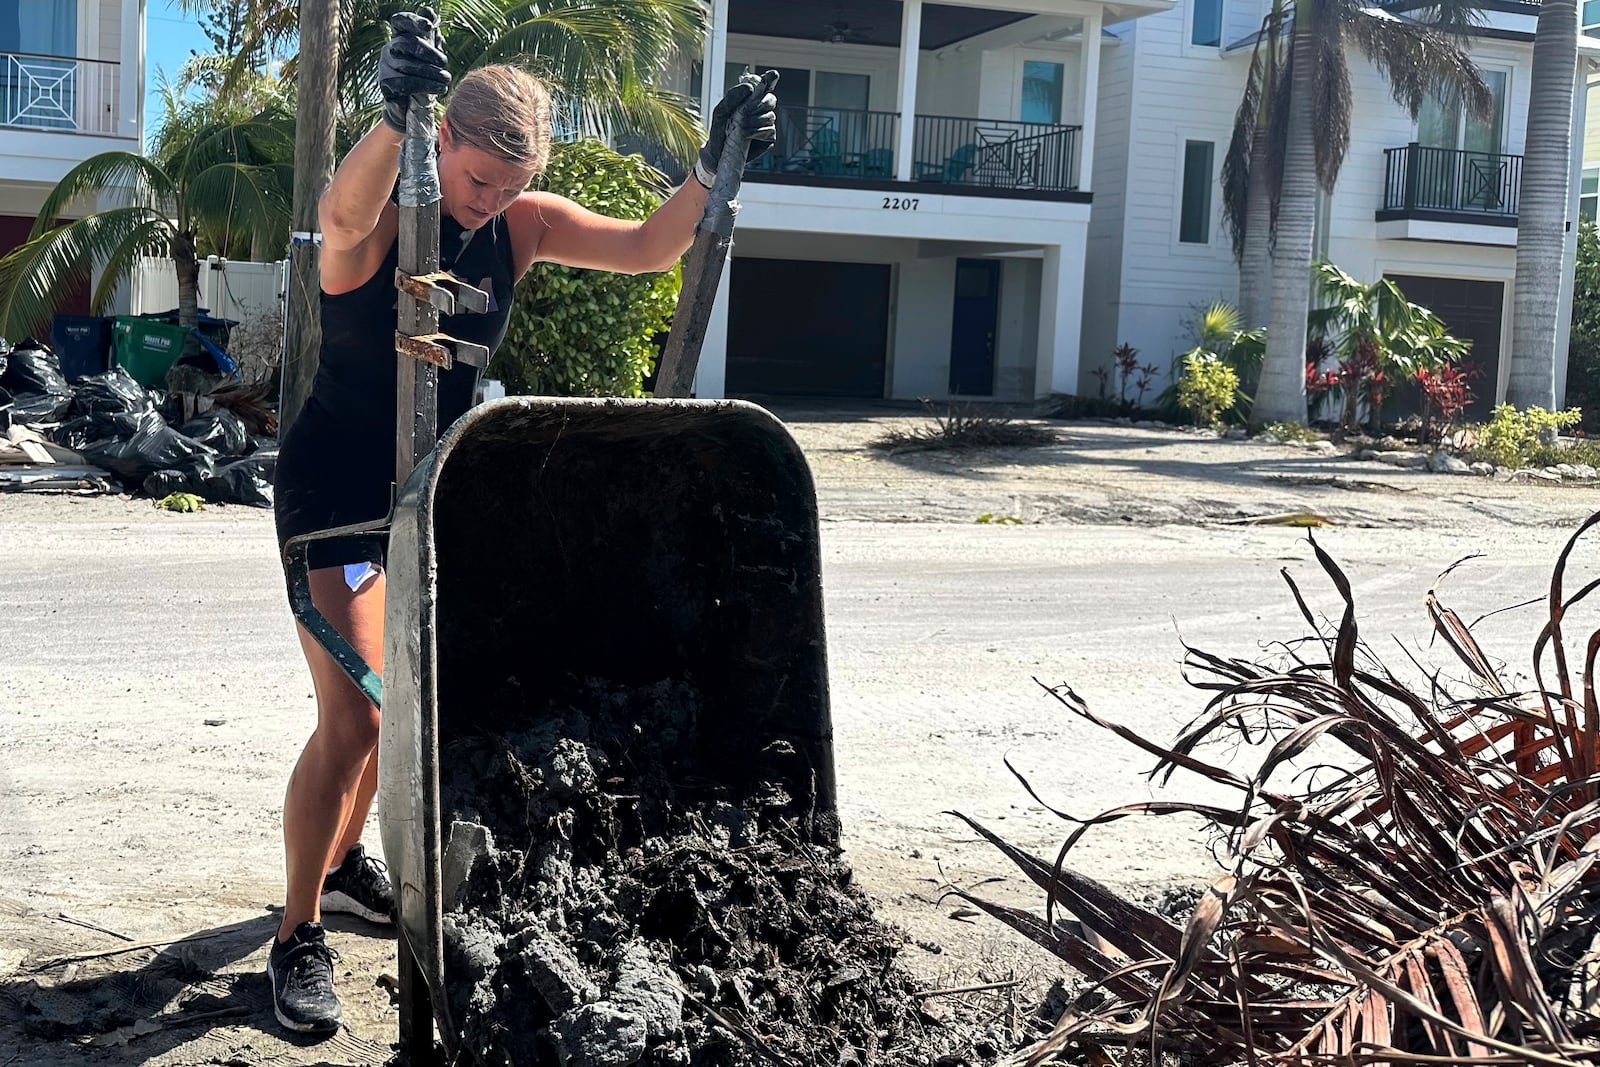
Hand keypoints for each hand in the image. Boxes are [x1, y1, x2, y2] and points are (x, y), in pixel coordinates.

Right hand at [379, 7, 450, 133]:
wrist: (411, 108)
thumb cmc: (422, 76)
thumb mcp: (429, 56)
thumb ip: (430, 36)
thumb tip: (429, 11)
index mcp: (399, 38)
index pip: (400, 22)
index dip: (413, 21)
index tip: (428, 26)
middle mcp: (389, 50)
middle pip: (406, 44)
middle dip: (429, 53)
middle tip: (444, 63)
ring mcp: (385, 68)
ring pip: (407, 66)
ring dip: (431, 74)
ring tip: (445, 80)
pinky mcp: (386, 86)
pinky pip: (405, 83)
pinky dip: (425, 86)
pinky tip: (439, 89)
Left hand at [694, 70, 778, 187]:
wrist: (718, 153)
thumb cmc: (719, 129)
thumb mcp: (721, 111)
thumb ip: (733, 96)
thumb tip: (750, 87)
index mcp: (751, 98)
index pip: (766, 84)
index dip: (770, 79)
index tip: (771, 77)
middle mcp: (761, 109)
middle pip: (771, 99)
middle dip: (759, 104)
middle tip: (744, 111)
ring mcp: (767, 123)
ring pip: (770, 116)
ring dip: (755, 121)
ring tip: (741, 127)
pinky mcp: (769, 138)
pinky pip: (770, 130)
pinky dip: (758, 132)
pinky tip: (747, 135)